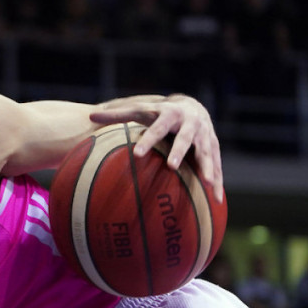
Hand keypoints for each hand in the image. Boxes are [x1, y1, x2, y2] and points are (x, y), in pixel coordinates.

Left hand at [89, 93, 223, 202]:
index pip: (157, 128)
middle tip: (171, 167)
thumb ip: (117, 115)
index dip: (148, 140)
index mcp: (170, 115)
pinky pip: (217, 166)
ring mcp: (205, 136)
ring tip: (205, 183)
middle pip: (185, 139)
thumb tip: (90, 116)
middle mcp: (190, 124)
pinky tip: (217, 200)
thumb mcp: (141, 110)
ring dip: (207, 167)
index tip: (138, 154)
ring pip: (206, 152)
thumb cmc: (160, 113)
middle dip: (179, 152)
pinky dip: (218, 182)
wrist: (194, 107)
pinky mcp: (214, 148)